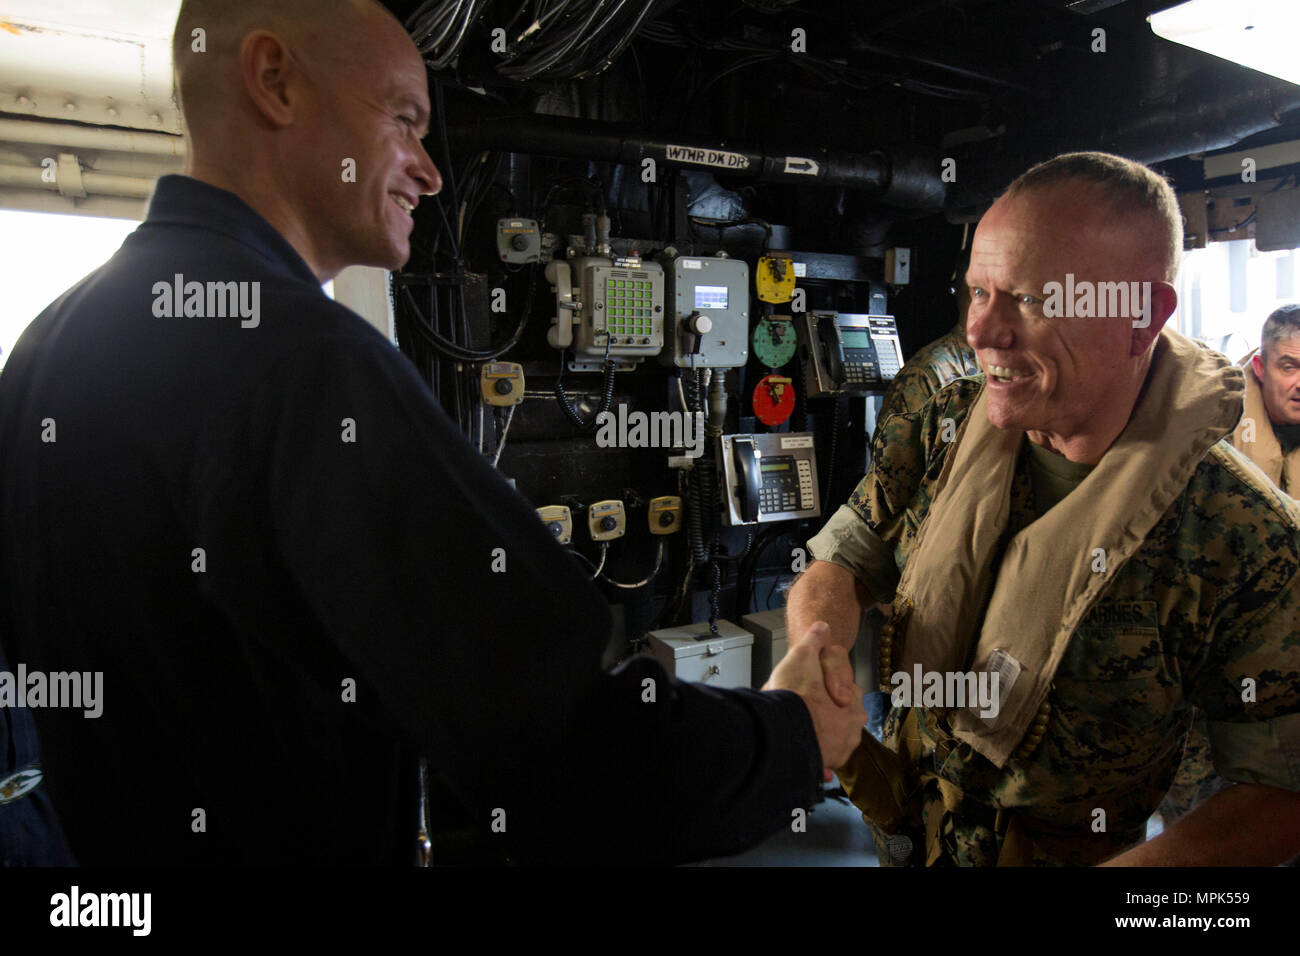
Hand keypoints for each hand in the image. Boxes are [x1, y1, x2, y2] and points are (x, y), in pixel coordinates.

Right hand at [764, 622, 866, 776]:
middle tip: (797, 709)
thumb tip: (823, 627)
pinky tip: (798, 752)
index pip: (844, 694)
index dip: (823, 688)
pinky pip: (820, 763)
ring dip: (816, 737)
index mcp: (854, 705)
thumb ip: (815, 639)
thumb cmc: (795, 694)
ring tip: (794, 728)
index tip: (806, 689)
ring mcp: (839, 753)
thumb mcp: (803, 654)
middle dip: (822, 716)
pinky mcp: (824, 768)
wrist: (781, 731)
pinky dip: (813, 760)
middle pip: (836, 719)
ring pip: (827, 741)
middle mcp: (852, 732)